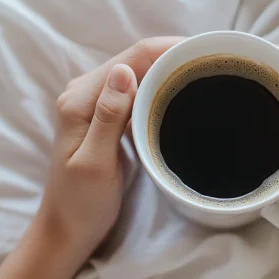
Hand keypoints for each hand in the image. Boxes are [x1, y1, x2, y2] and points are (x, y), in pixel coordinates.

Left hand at [0, 38, 184, 278]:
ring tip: (203, 71)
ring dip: (167, 69)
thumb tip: (125, 70)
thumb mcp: (95, 162)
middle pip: (133, 59)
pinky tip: (181, 91)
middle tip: (211, 61)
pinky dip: (159, 88)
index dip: (166, 48)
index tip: (203, 51)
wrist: (67, 230)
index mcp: (79, 100)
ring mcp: (94, 104)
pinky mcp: (106, 117)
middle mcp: (84, 93)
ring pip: (137, 73)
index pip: (128, 59)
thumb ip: (108, 116)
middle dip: (171, 54)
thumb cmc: (81, 203)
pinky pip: (136, 92)